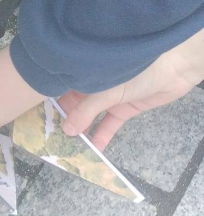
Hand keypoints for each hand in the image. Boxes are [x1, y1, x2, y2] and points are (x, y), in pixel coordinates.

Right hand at [58, 28, 203, 149]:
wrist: (176, 65)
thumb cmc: (137, 66)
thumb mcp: (107, 90)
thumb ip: (85, 111)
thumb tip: (66, 131)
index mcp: (85, 69)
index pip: (61, 86)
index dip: (49, 102)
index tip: (38, 119)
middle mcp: (94, 83)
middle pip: (73, 104)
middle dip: (63, 120)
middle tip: (50, 139)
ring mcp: (110, 96)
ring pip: (90, 116)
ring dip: (81, 131)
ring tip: (68, 148)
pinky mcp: (125, 108)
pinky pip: (109, 124)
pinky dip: (102, 136)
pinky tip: (93, 150)